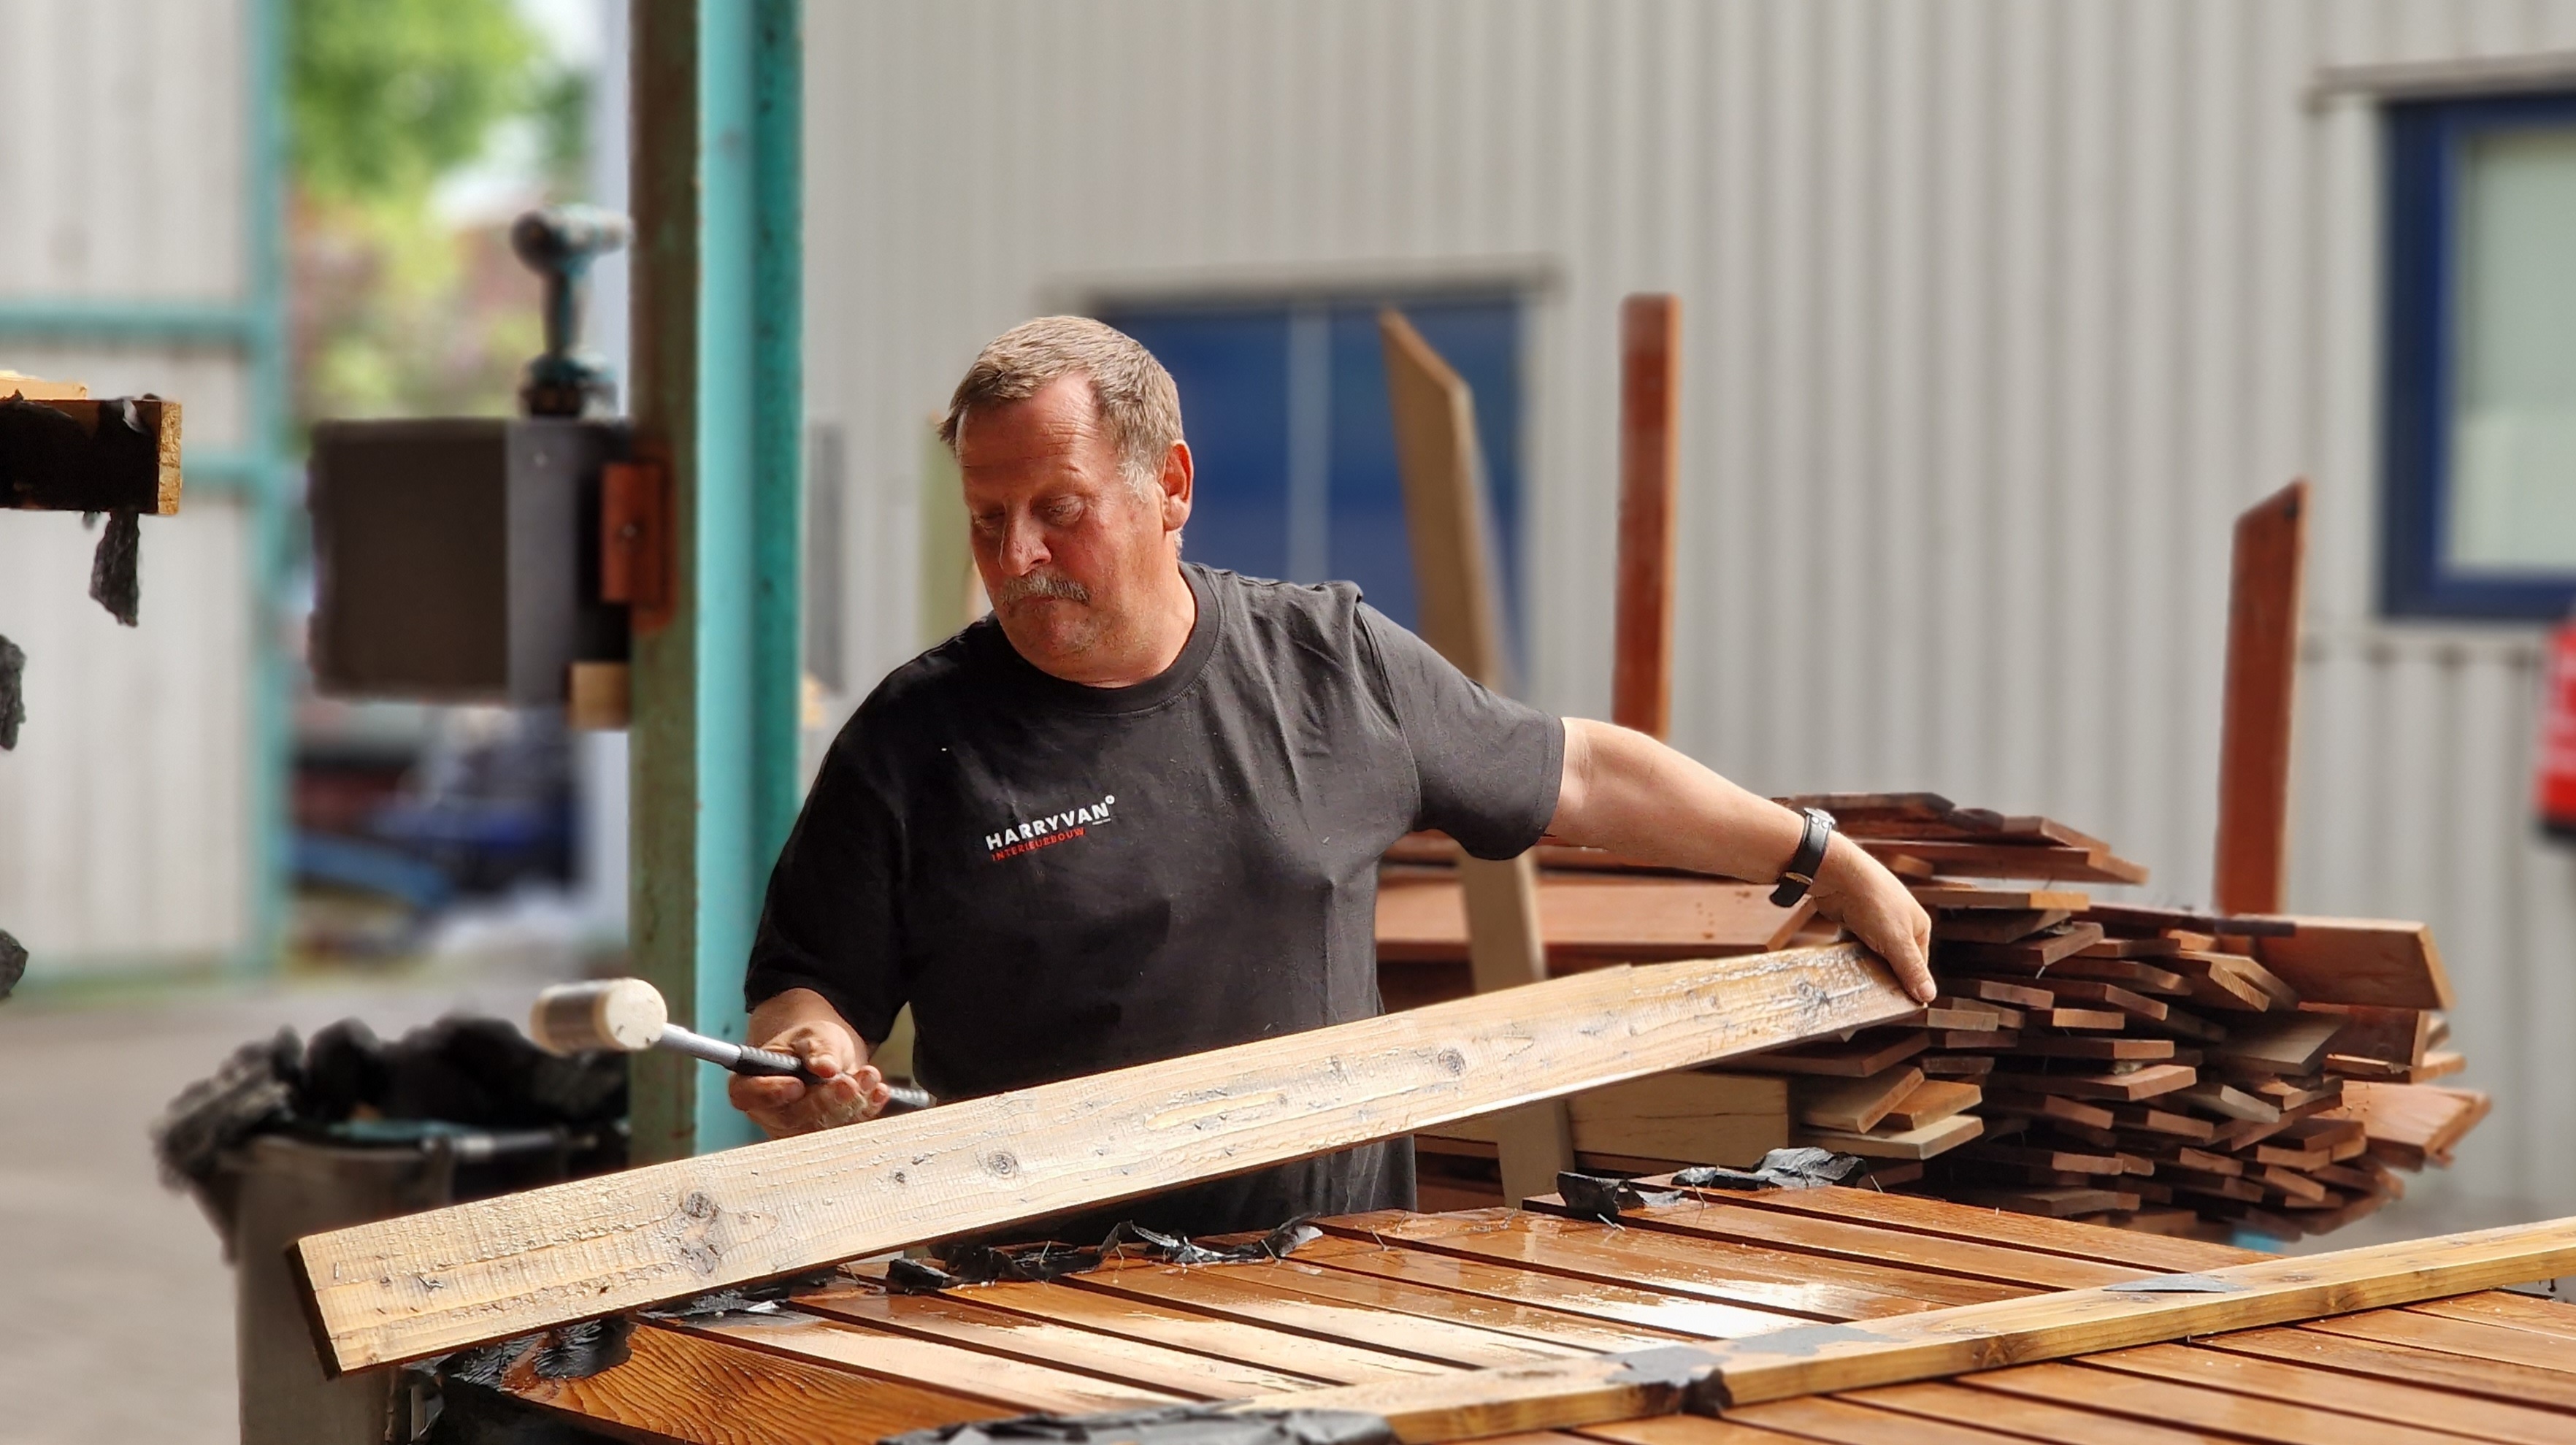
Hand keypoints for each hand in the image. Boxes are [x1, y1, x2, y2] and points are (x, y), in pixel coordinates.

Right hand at [726, 1011, 893, 1138]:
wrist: (827, 1055)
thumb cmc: (809, 1044)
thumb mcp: (814, 1035)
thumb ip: (818, 1049)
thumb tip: (826, 1067)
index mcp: (752, 1082)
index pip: (748, 1094)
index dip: (770, 1093)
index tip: (797, 1085)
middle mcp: (769, 1112)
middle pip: (792, 1117)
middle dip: (824, 1100)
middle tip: (847, 1082)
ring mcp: (796, 1129)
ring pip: (821, 1128)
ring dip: (850, 1105)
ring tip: (868, 1077)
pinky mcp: (823, 1136)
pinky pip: (844, 1131)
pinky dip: (865, 1111)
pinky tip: (878, 1093)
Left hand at [1806, 835, 1936, 1003]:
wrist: (1836, 874)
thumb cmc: (1872, 901)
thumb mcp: (1896, 940)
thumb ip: (1911, 969)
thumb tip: (1929, 995)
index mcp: (1918, 925)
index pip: (1918, 965)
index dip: (1908, 983)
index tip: (1895, 1001)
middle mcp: (1900, 922)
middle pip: (1896, 960)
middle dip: (1885, 974)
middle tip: (1873, 991)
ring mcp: (1876, 920)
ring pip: (1874, 953)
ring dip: (1866, 964)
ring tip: (1857, 976)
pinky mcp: (1855, 920)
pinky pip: (1856, 944)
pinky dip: (1852, 953)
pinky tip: (1845, 962)